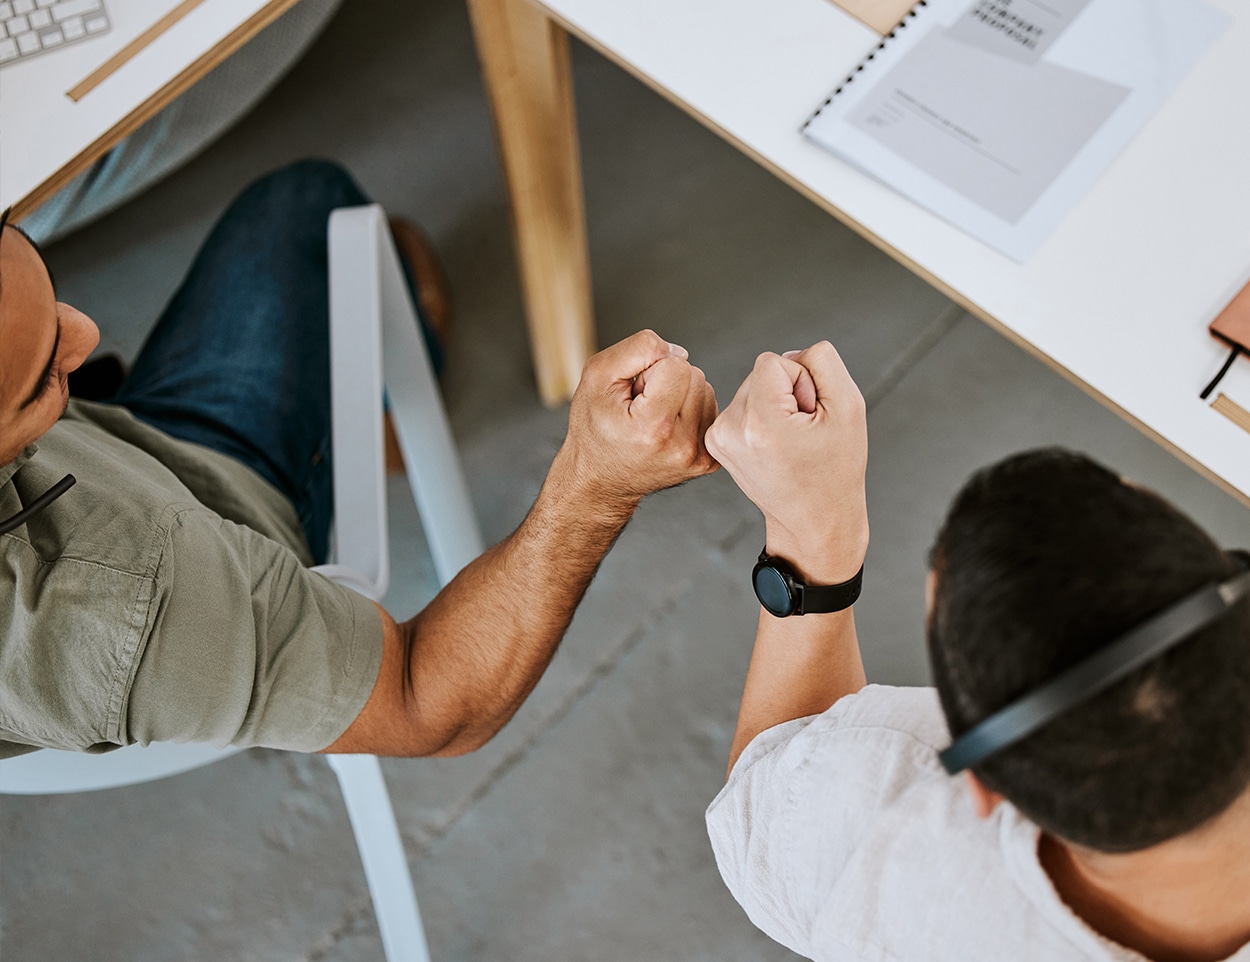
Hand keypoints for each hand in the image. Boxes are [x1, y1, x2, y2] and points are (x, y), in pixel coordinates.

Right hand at [557, 330, 718, 513]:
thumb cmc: (594, 428)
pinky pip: (710, 411)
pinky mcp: (708, 461)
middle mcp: (682, 446)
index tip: (633, 394)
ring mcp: (698, 457)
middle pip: (695, 376)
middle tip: (641, 407)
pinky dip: (690, 411)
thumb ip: (637, 349)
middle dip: (667, 381)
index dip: (651, 370)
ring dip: (680, 395)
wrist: (600, 479)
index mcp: (654, 428)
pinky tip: (667, 427)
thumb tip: (678, 352)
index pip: (677, 365)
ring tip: (652, 417)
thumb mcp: (596, 377)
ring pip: (706, 391)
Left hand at [705, 342, 867, 582]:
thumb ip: (821, 362)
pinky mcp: (716, 442)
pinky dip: (762, 417)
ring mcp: (718, 437)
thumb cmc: (836, 469)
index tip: (810, 417)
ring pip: (753, 387)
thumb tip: (790, 354)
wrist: (814, 519)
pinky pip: (744, 405)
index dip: (803, 382)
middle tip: (803, 432)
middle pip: (761, 372)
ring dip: (775, 405)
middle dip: (788, 394)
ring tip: (791, 441)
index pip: (774, 360)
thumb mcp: (849, 406)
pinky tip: (775, 445)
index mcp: (760, 422)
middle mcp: (730, 429)